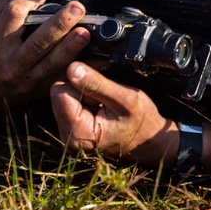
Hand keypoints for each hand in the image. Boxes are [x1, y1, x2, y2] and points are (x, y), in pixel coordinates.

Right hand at [0, 0, 89, 112]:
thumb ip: (2, 9)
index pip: (14, 15)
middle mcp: (13, 62)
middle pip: (39, 41)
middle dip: (60, 23)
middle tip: (76, 8)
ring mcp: (28, 78)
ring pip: (53, 62)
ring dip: (72, 46)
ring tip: (86, 32)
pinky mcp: (40, 90)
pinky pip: (64, 78)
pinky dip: (84, 69)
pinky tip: (100, 60)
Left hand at [50, 62, 178, 165]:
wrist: (150, 141)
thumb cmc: (142, 124)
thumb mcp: (125, 99)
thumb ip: (97, 84)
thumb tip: (72, 68)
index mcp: (78, 135)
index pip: (60, 93)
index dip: (80, 81)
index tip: (101, 80)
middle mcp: (67, 138)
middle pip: (59, 93)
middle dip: (81, 82)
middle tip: (105, 84)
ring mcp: (68, 133)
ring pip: (64, 94)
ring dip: (84, 86)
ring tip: (105, 92)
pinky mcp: (71, 127)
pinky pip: (69, 100)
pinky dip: (84, 93)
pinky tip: (100, 97)